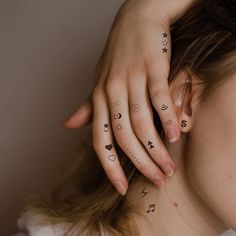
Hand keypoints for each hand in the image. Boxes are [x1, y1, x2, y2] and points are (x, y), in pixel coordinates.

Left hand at [64, 0, 194, 194]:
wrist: (136, 19)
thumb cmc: (118, 55)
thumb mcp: (98, 82)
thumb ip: (87, 107)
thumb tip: (67, 126)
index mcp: (99, 98)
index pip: (101, 140)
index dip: (110, 167)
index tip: (122, 188)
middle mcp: (112, 91)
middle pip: (124, 137)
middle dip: (141, 164)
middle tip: (158, 180)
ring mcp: (132, 78)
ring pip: (143, 123)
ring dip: (157, 150)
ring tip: (169, 167)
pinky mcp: (153, 67)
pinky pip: (159, 98)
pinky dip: (167, 119)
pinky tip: (175, 136)